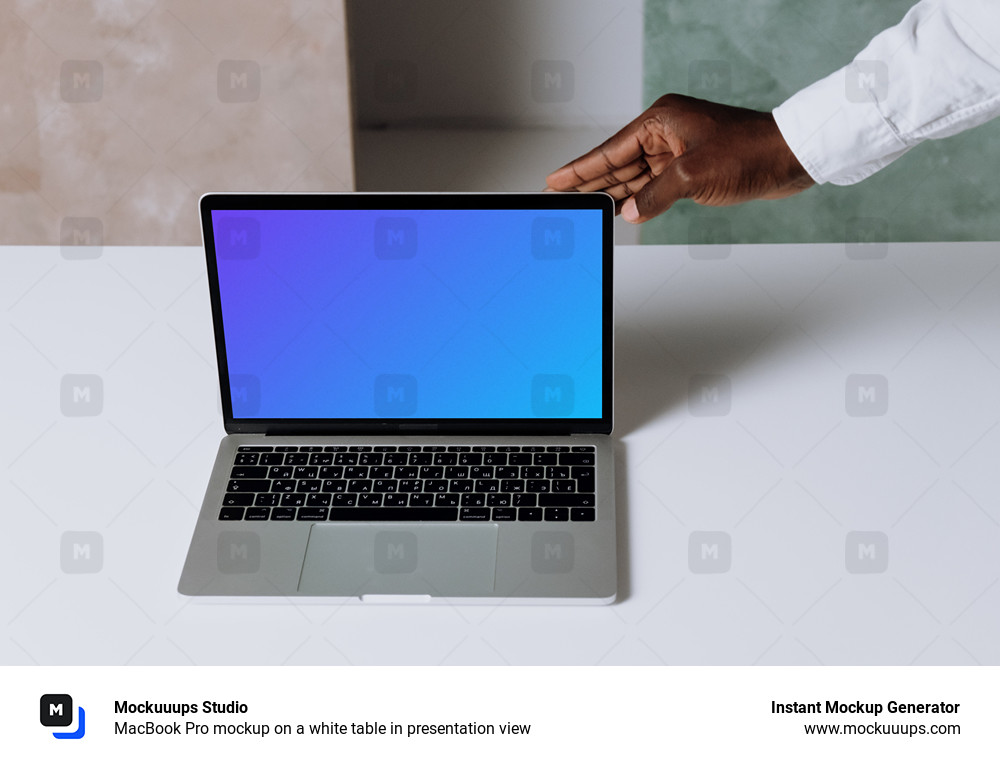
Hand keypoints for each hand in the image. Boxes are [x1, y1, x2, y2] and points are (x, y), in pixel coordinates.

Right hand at [545, 94, 814, 222]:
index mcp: (661, 121)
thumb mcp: (694, 177)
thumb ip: (656, 195)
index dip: (581, 168)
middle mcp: (665, 132)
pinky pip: (653, 184)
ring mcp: (678, 150)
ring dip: (612, 192)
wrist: (790, 156)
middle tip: (561, 197)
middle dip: (590, 181)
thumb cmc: (749, 153)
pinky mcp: (691, 167)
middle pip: (617, 162)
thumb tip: (631, 211)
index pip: (610, 150)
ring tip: (583, 207)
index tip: (555, 180)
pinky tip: (621, 209)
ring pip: (634, 175)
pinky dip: (638, 198)